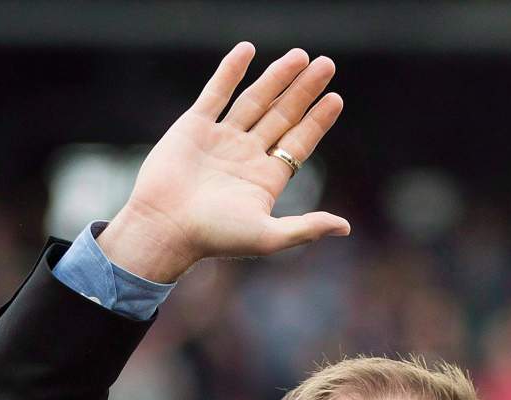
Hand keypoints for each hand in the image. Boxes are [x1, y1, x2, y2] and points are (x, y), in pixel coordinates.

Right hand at [97, 43, 349, 281]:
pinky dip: (231, 71)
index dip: (317, 121)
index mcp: (265, 179)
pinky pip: (216, 93)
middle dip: (304, 91)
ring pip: (255, 100)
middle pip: (282, 116)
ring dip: (277, 77)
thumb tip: (346, 227)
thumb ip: (306, 228)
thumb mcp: (268, 237)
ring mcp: (220, 139)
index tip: (336, 99)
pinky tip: (248, 50)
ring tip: (300, 56)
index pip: (298, 143)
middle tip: (327, 65)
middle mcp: (245, 156)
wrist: (165, 227)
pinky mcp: (193, 126)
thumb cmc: (215, 237)